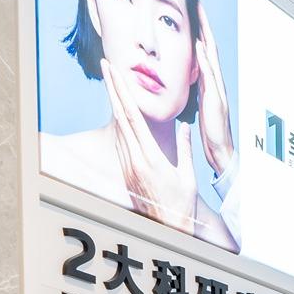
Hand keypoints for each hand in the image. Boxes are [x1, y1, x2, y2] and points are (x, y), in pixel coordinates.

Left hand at [105, 72, 196, 231]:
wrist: (167, 227)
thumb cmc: (181, 204)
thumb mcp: (187, 176)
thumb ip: (185, 149)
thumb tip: (186, 127)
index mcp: (150, 158)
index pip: (132, 118)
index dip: (122, 93)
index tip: (115, 73)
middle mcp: (134, 160)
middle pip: (119, 117)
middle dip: (113, 89)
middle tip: (106, 66)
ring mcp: (127, 165)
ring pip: (117, 127)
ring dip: (115, 102)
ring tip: (112, 81)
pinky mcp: (125, 171)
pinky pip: (121, 141)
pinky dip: (119, 122)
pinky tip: (118, 110)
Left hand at [193, 2, 235, 187]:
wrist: (221, 153)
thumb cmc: (211, 133)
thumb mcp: (201, 106)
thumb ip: (198, 89)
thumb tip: (190, 77)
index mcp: (209, 84)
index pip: (203, 52)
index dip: (199, 31)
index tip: (192, 11)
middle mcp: (215, 83)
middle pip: (210, 47)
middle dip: (204, 25)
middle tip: (197, 2)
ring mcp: (217, 91)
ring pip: (211, 57)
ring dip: (206, 35)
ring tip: (199, 16)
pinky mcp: (216, 101)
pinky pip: (210, 76)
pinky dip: (205, 60)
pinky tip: (200, 47)